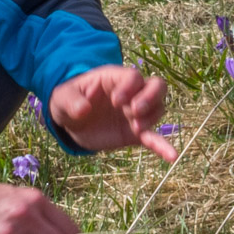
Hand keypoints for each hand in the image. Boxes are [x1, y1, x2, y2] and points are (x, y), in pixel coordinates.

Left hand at [48, 64, 175, 162]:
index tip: (115, 100)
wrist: (69, 121)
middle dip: (150, 97)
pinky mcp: (135, 134)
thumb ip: (72, 101)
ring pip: (158, 108)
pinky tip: (171, 156)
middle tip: (134, 110)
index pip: (133, 76)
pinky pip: (153, 138)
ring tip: (136, 127)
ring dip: (151, 117)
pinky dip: (162, 146)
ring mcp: (135, 113)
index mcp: (114, 79)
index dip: (129, 87)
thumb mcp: (62, 98)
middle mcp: (131, 93)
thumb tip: (83, 110)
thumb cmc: (68, 101)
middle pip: (156, 86)